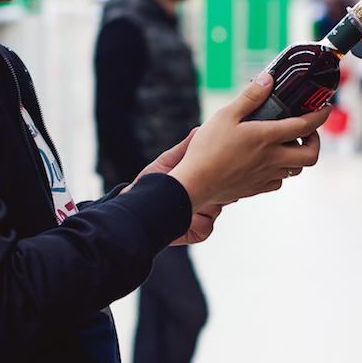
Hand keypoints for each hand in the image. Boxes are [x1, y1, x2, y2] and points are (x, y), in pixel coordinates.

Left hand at [121, 128, 220, 245]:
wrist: (136, 210)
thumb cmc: (150, 183)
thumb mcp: (168, 162)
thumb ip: (186, 148)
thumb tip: (199, 129)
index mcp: (203, 180)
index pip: (223, 175)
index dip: (219, 172)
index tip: (210, 168)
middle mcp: (208, 198)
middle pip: (225, 193)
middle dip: (211, 189)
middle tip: (192, 187)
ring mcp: (206, 216)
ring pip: (217, 209)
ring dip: (200, 205)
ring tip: (181, 201)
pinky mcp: (200, 232)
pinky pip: (207, 227)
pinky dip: (194, 222)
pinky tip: (181, 217)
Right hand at [168, 73, 328, 212]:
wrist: (195, 183)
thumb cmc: (208, 149)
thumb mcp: (225, 115)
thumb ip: (249, 97)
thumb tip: (267, 79)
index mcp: (267, 137)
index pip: (305, 126)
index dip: (319, 115)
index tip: (324, 108)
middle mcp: (272, 158)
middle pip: (311, 155)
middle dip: (315, 142)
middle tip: (305, 132)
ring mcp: (266, 175)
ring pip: (296, 170)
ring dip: (297, 156)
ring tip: (285, 145)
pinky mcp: (256, 188)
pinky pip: (278, 181)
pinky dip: (280, 171)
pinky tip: (267, 163)